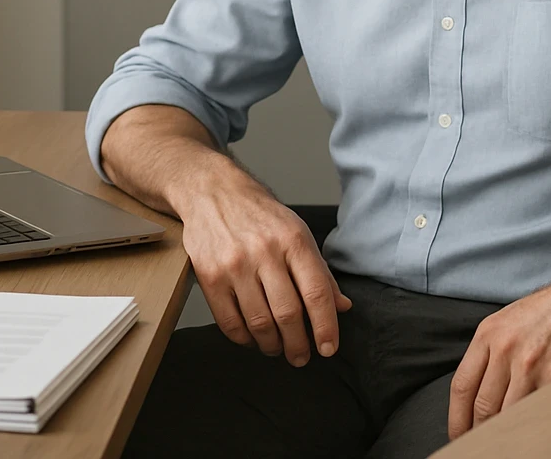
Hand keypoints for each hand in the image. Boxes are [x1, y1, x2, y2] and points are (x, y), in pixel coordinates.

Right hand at [177, 163, 352, 366]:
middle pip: (288, 313)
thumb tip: (341, 306)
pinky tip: (252, 339)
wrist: (213, 193)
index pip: (316, 292)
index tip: (328, 348)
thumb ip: (320, 272)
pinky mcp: (209, 277)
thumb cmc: (261, 216)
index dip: (325, 326)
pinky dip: (244, 339)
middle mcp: (265, 252)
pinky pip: (229, 322)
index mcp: (294, 240)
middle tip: (301, 357)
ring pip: (259, 323)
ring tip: (278, 349)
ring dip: (272, 346)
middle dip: (299, 344)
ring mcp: (234, 265)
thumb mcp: (298, 233)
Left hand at [448, 257, 550, 438]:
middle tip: (483, 442)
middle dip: (481, 430)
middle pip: (483, 406)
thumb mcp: (511, 320)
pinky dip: (537, 421)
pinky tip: (536, 425)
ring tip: (510, 437)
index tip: (459, 433)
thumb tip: (479, 392)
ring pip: (510, 413)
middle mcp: (506, 348)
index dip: (457, 418)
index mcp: (489, 333)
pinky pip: (541, 409)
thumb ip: (492, 351)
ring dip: (509, 429)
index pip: (462, 386)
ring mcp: (533, 363)